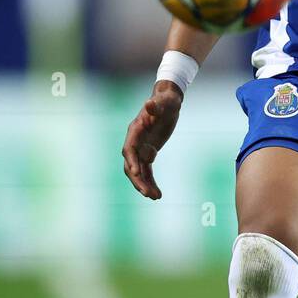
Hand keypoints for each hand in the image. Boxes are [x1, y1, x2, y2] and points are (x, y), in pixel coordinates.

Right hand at [122, 82, 182, 198]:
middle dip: (138, 180)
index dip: (132, 161)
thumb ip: (155, 106)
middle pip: (131, 165)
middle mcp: (135, 141)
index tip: (137, 173)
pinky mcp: (148, 153)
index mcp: (135, 130)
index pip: (130, 149)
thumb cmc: (166, 100)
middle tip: (148, 193)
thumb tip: (149, 104)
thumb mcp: (164, 102)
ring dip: (144, 185)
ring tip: (155, 197)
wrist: (168, 101)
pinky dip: (150, 182)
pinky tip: (157, 194)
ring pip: (138, 172)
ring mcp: (141, 148)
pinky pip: (147, 171)